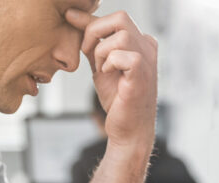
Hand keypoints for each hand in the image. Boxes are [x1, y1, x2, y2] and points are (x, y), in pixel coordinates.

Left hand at [66, 9, 157, 152]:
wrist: (128, 130)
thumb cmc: (117, 100)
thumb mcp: (100, 65)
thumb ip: (91, 42)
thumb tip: (73, 16)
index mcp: (140, 42)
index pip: (115, 19)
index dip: (91, 22)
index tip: (70, 19)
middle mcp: (147, 46)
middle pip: (121, 18)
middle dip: (95, 30)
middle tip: (85, 51)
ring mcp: (148, 60)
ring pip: (121, 35)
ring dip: (102, 52)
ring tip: (101, 70)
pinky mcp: (142, 74)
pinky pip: (123, 55)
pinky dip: (109, 63)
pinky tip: (108, 76)